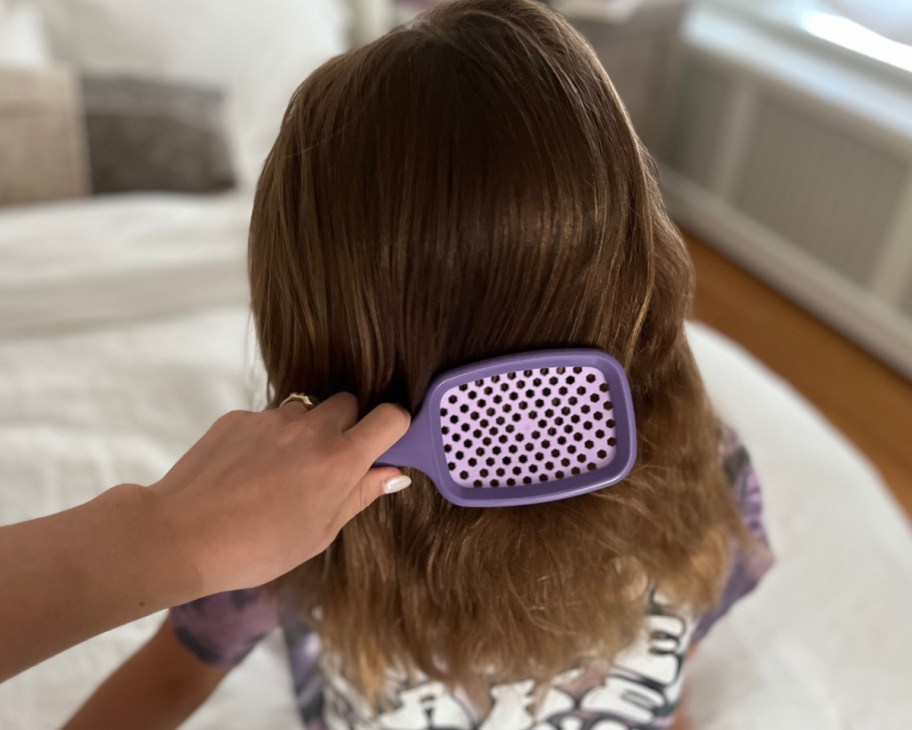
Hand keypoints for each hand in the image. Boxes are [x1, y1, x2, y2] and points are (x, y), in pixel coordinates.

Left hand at [149, 393, 410, 594]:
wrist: (180, 535)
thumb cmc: (256, 548)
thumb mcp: (320, 532)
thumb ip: (360, 494)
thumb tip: (394, 473)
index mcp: (339, 460)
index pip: (391, 416)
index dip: (394, 428)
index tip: (384, 445)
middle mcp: (311, 429)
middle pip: (349, 403)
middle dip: (348, 426)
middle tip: (329, 464)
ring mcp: (272, 419)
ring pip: (306, 410)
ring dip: (306, 431)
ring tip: (282, 473)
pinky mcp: (238, 417)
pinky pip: (267, 419)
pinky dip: (268, 438)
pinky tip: (249, 473)